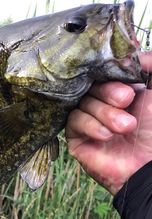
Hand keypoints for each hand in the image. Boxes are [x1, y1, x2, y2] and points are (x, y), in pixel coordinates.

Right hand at [65, 52, 151, 195]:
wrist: (147, 166)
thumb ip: (151, 65)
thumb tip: (136, 52)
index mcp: (120, 91)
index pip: (104, 72)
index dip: (112, 73)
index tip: (128, 82)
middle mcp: (102, 104)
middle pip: (92, 85)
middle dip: (109, 92)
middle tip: (126, 101)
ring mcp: (87, 120)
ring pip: (83, 102)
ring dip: (105, 113)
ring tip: (125, 127)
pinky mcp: (75, 138)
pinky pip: (74, 121)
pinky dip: (91, 125)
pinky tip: (107, 136)